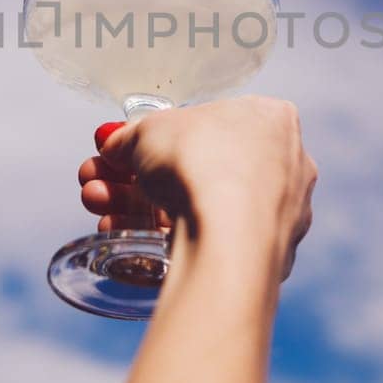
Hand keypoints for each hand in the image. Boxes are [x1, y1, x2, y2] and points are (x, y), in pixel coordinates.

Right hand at [78, 96, 316, 280]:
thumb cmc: (203, 162)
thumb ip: (130, 138)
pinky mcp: (267, 262)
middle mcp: (286, 168)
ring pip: (200, 210)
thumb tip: (114, 146)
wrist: (230, 236)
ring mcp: (279, 218)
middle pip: (198, 171)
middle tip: (96, 185)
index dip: (156, 141)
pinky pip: (211, 245)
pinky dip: (169, 242)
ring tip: (98, 211)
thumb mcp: (149, 131)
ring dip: (140, 210)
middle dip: (137, 180)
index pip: (208, 126)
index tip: (119, 154)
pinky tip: (127, 243)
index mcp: (273, 120)